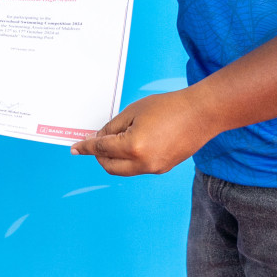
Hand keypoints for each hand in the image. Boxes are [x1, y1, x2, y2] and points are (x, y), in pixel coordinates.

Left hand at [70, 89, 213, 175]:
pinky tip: (132, 143)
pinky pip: (138, 167)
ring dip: (114, 158)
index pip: (101, 149)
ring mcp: (154, 168)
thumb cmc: (169, 107)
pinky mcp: (163, 168)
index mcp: (133, 147)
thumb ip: (113, 126)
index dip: (85, 147)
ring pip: (124, 169)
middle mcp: (142, 163)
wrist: (201, 114)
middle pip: (110, 165)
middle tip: (95, 141)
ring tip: (115, 139)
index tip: (74, 149)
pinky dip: (129, 159)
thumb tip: (100, 138)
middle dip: (98, 155)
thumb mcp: (134, 111)